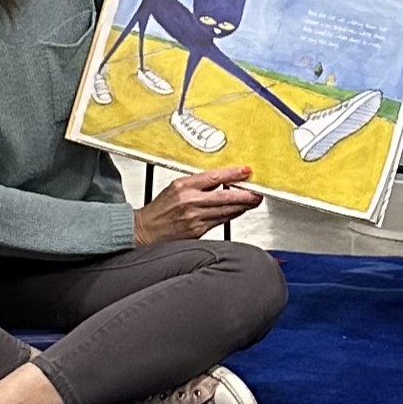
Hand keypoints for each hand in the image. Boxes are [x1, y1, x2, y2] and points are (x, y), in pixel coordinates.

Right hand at [133, 165, 261, 244]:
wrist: (145, 231)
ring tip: (253, 201)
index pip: (215, 177)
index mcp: (184, 186)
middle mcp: (190, 202)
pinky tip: (237, 211)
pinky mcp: (197, 232)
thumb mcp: (176, 187)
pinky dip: (230, 215)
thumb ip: (198, 183)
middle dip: (245, 195)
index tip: (246, 171)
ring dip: (242, 206)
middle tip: (257, 192)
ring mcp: (194, 218)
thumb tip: (221, 180)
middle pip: (225, 196)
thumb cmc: (160, 208)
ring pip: (225, 211)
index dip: (233, 174)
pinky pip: (219, 222)